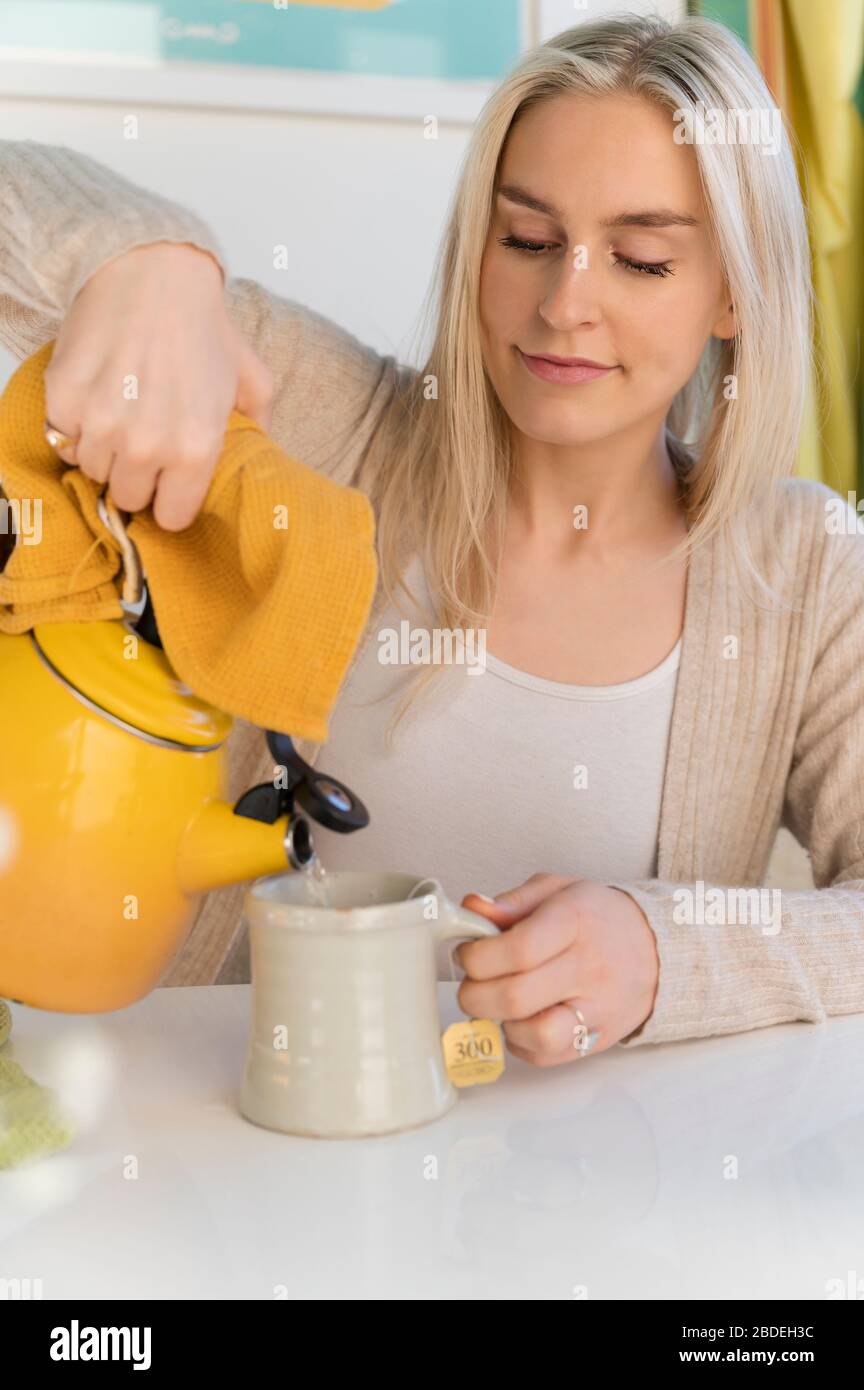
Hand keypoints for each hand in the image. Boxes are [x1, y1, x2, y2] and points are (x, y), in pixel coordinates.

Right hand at [44, 242, 274, 530]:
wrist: (151, 271)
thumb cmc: (202, 325)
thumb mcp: (250, 378)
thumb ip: (258, 427)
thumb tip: (257, 457)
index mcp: (195, 448)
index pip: (172, 517)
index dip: (170, 499)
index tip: (169, 480)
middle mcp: (147, 444)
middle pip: (129, 497)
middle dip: (137, 475)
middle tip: (145, 439)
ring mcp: (101, 424)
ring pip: (94, 470)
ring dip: (106, 450)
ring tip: (124, 411)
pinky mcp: (65, 400)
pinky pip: (64, 439)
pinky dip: (76, 425)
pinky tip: (98, 395)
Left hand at [457, 874, 658, 1063]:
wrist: (657, 948)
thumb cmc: (597, 917)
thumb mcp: (558, 890)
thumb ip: (512, 901)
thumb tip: (471, 908)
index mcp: (574, 922)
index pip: (518, 949)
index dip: (478, 957)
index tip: (468, 953)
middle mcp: (589, 968)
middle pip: (516, 996)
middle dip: (475, 993)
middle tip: (473, 982)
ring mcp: (597, 1009)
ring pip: (535, 1034)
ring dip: (501, 1022)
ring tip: (500, 1002)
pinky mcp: (597, 1040)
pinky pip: (546, 1055)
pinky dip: (520, 1041)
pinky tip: (521, 1019)